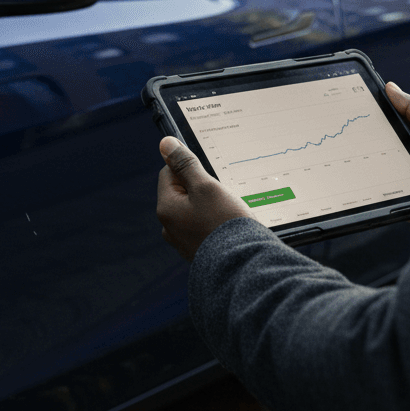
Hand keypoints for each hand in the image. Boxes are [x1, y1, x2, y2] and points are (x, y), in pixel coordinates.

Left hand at [157, 137, 252, 261]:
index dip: (189, 169)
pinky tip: (228, 227)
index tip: (209, 177)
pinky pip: (202, 228)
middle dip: (201, 189)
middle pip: (181, 193)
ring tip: (227, 213)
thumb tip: (165, 144)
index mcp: (166, 208)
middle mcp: (169, 227)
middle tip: (221, 196)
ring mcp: (183, 242)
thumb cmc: (225, 223)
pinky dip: (214, 223)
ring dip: (209, 206)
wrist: (244, 265)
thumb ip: (185, 164)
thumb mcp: (206, 186)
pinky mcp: (198, 252)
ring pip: (194, 210)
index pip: (169, 173)